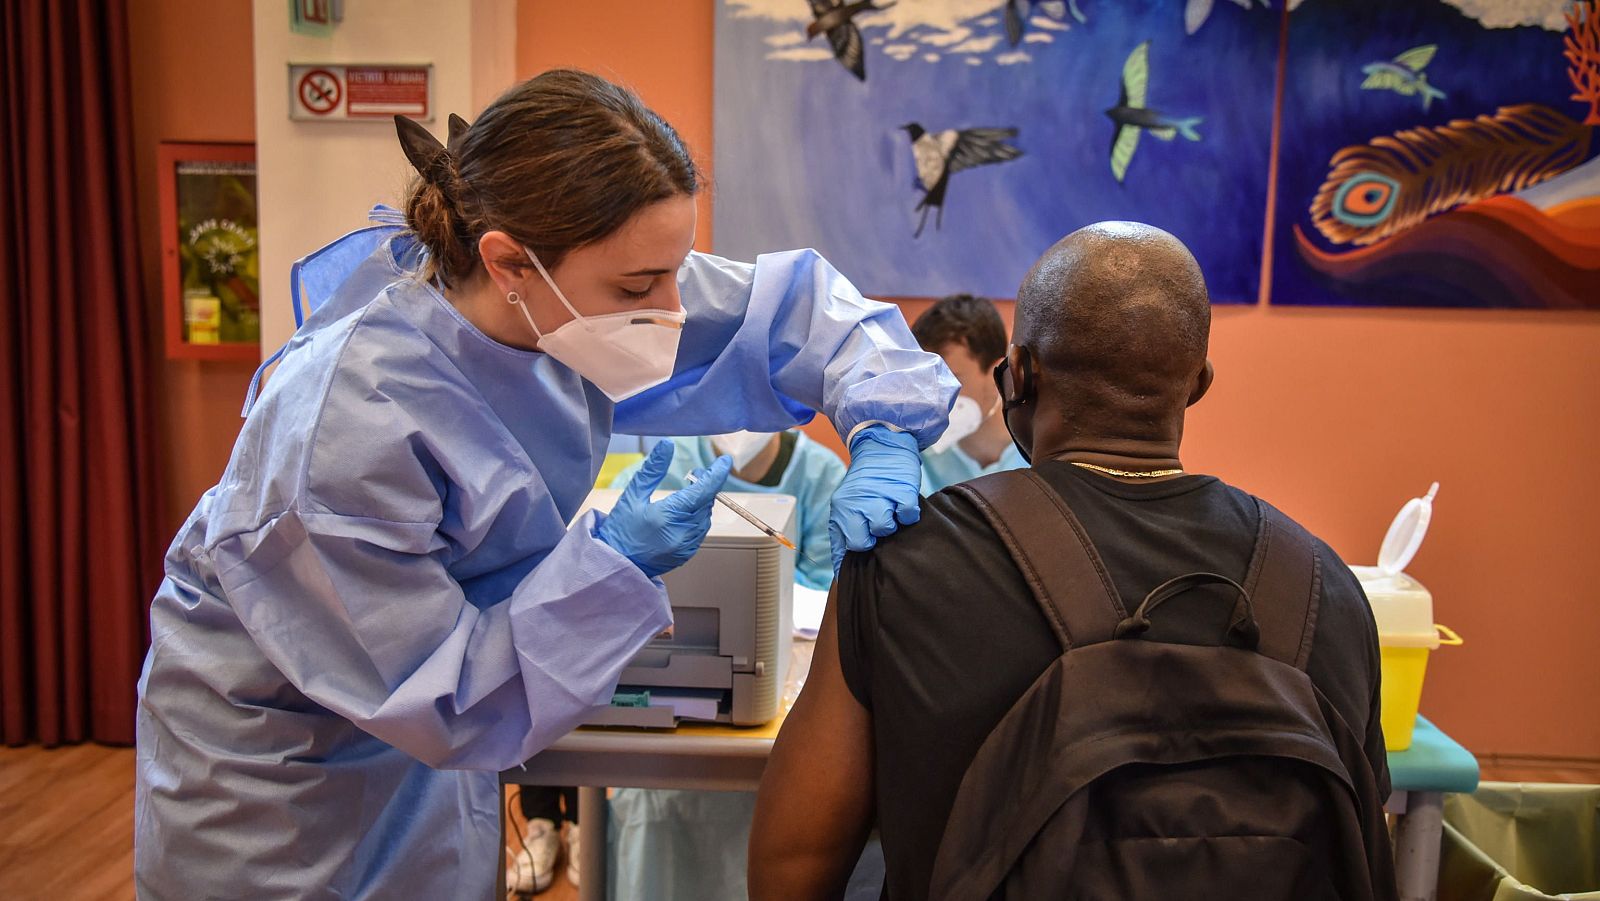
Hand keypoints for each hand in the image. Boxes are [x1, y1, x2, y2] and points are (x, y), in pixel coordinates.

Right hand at [598, 441, 733, 578]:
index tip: (725, 461)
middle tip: (695, 473)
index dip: (717, 473)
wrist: (616, 565)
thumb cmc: (620, 530)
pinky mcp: (687, 554)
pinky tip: (683, 513)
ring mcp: (687, 546)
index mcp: (669, 516)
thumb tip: (667, 445)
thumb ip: (652, 469)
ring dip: (701, 502)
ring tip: (688, 492)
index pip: (704, 490)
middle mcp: (683, 532)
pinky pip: (700, 530)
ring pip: (705, 516)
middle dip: (705, 485)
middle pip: (707, 502)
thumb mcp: (632, 496)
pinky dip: (696, 518)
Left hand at [828, 426, 921, 572]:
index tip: (862, 560)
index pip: (845, 547)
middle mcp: (855, 502)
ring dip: (891, 525)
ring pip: (885, 529)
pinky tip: (903, 506)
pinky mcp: (901, 490)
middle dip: (872, 540)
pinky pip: (907, 516)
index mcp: (840, 509)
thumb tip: (841, 572)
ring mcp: (879, 496)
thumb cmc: (865, 486)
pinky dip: (908, 514)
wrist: (881, 448)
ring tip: (890, 513)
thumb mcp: (846, 506)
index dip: (855, 556)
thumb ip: (843, 535)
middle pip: (862, 543)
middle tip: (877, 529)